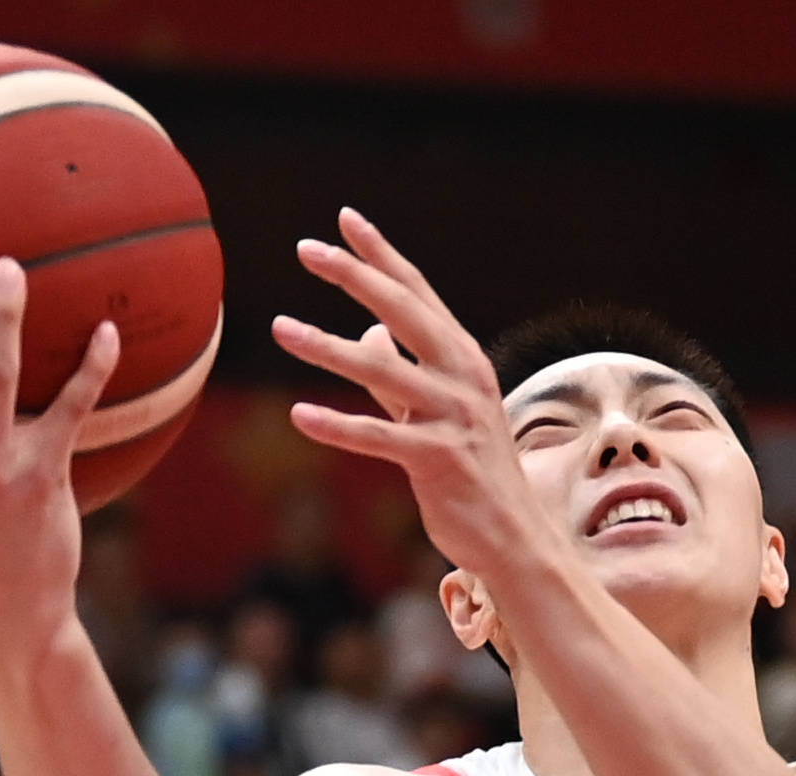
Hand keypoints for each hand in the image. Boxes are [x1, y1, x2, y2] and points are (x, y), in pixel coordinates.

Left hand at [276, 213, 538, 587]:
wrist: (514, 536)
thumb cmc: (472, 473)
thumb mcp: (439, 411)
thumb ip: (400, 373)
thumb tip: (369, 331)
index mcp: (462, 358)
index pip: (416, 292)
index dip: (381, 254)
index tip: (344, 219)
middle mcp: (461, 377)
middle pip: (402, 311)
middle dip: (354, 276)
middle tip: (308, 250)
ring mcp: (452, 417)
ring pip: (380, 369)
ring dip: (326, 346)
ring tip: (281, 328)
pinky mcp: (437, 460)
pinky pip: (377, 437)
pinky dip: (335, 427)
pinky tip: (298, 415)